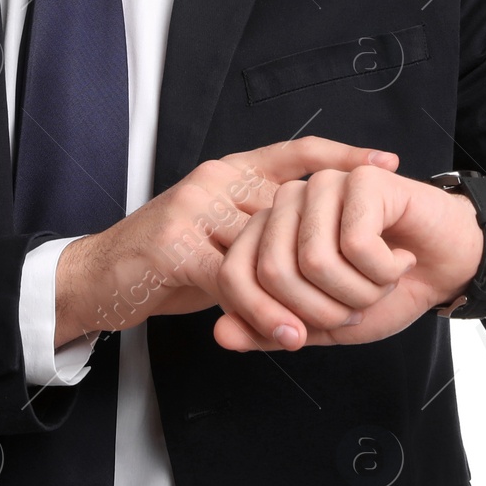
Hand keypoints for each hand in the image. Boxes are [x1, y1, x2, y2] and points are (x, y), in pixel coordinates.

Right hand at [54, 138, 401, 346]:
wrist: (97, 277)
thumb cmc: (166, 260)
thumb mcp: (221, 236)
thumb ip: (262, 232)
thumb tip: (324, 242)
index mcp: (231, 170)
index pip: (295, 151)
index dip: (343, 154)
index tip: (387, 162)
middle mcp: (216, 179)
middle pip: (291, 208)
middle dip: (331, 250)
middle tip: (370, 283)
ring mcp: (194, 208)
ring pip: (266, 250)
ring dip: (301, 294)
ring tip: (331, 323)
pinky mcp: (175, 245)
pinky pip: (234, 281)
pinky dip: (264, 313)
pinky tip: (287, 334)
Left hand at [210, 167, 485, 351]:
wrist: (447, 269)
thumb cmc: (386, 291)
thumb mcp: (323, 325)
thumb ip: (271, 330)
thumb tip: (221, 335)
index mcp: (269, 233)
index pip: (235, 276)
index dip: (265, 319)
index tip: (303, 337)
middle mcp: (288, 202)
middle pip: (275, 272)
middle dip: (325, 310)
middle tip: (359, 300)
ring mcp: (322, 186)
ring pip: (316, 261)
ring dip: (361, 291)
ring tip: (383, 277)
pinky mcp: (360, 179)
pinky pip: (357, 245)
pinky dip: (387, 271)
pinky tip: (402, 257)